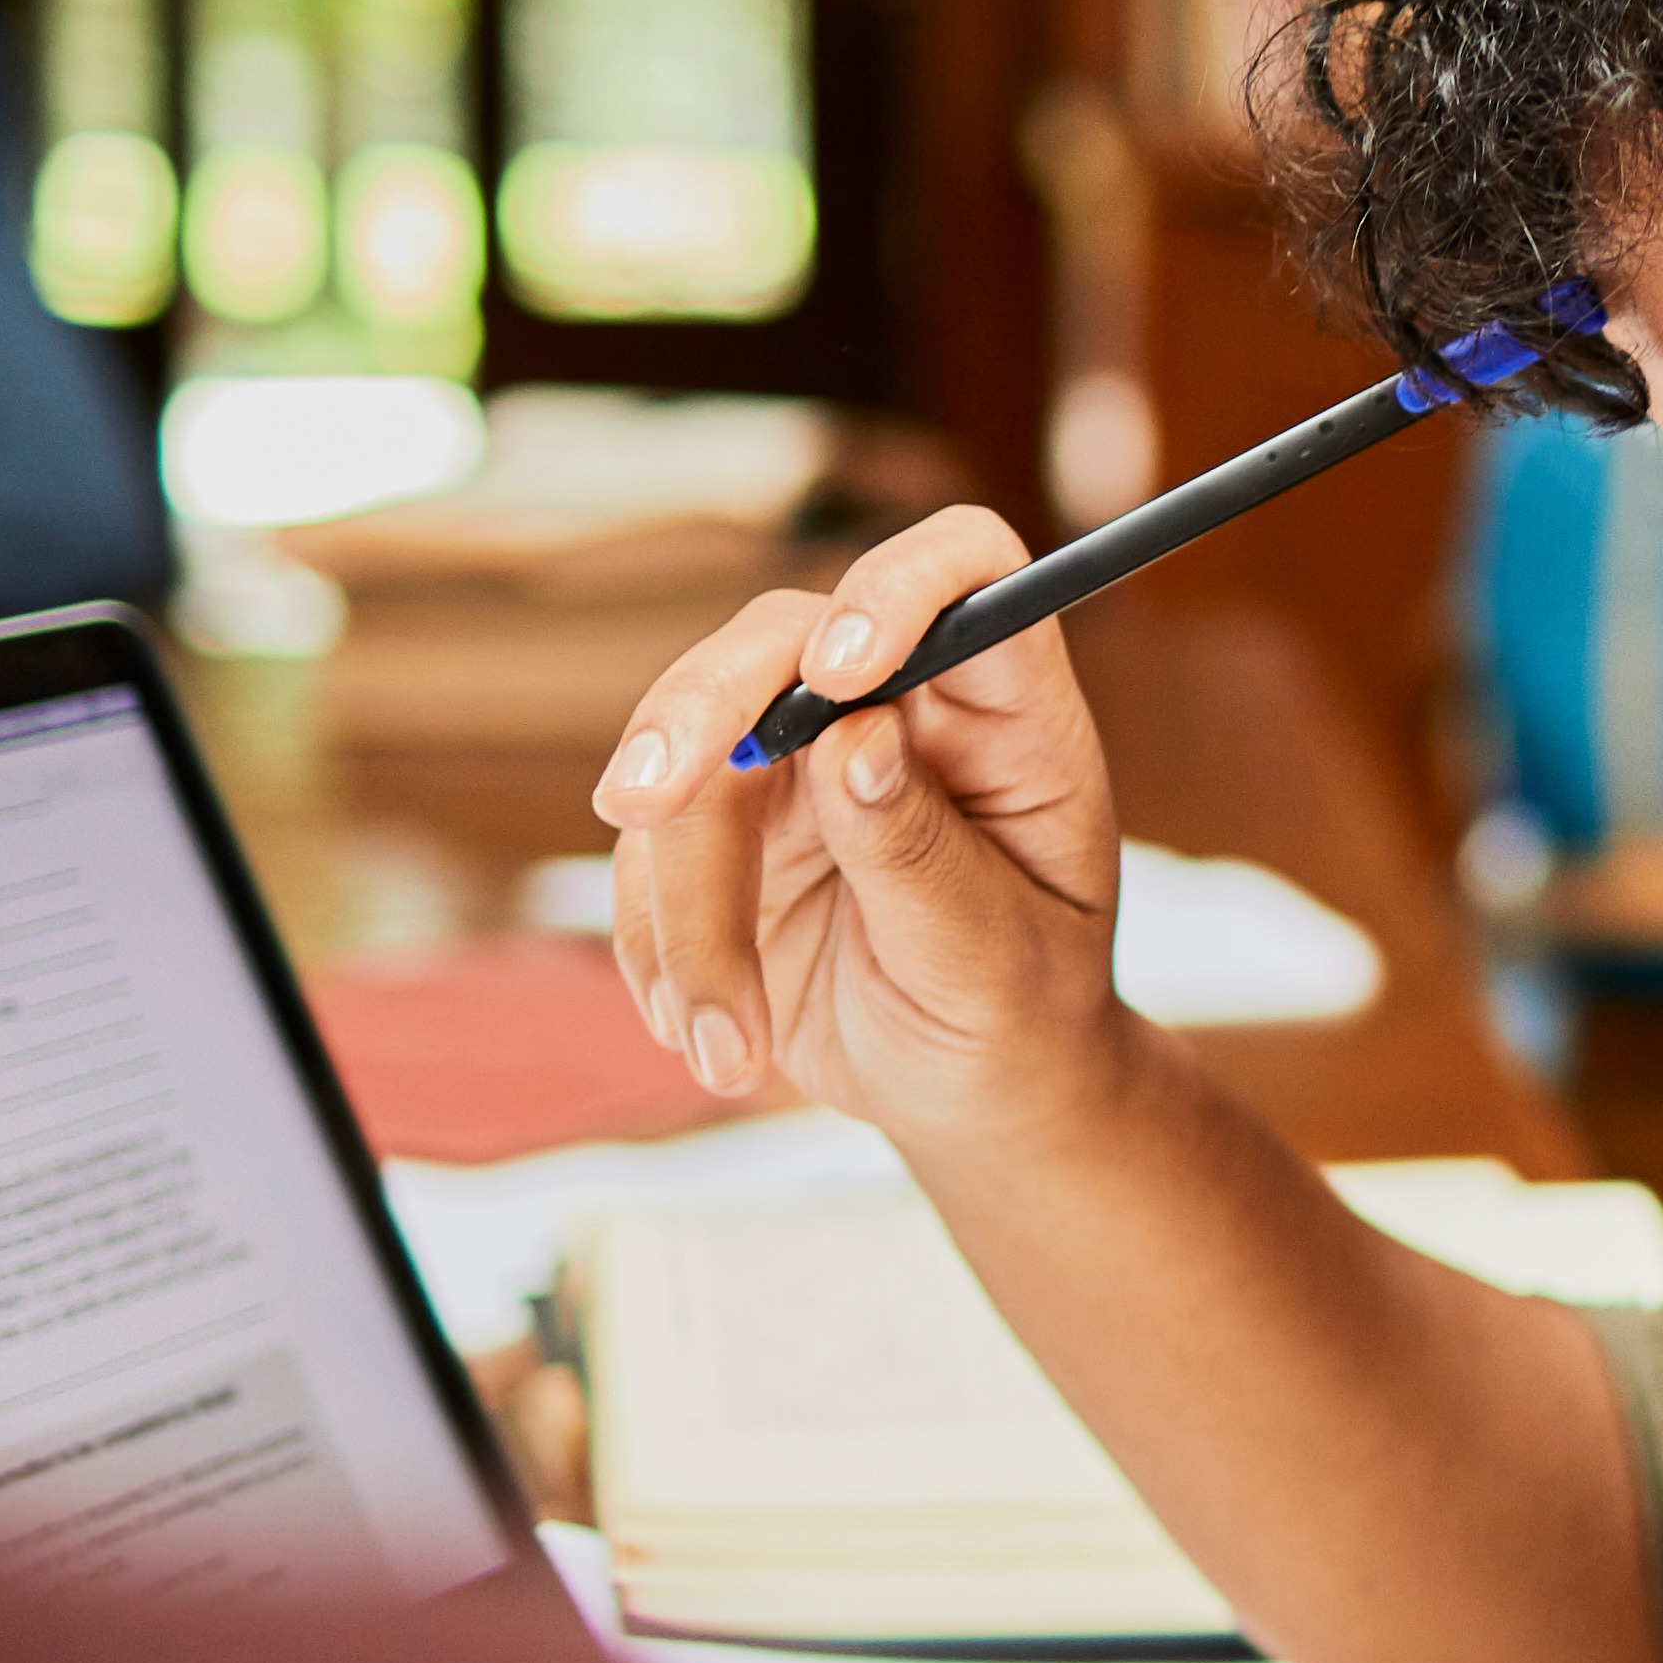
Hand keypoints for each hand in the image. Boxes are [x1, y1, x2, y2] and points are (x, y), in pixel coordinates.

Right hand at [584, 507, 1138, 1154]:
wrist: (972, 1090)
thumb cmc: (1021, 1011)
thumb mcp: (997, 959)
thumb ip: (926, 852)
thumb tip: (855, 737)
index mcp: (1006, 711)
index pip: (966, 571)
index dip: (901, 588)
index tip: (841, 667)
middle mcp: (896, 706)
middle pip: (777, 639)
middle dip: (699, 711)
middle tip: (641, 803)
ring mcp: (798, 760)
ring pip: (690, 763)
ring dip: (685, 912)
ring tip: (732, 1051)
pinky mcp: (723, 827)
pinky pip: (646, 854)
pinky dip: (659, 951)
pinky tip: (709, 1036)